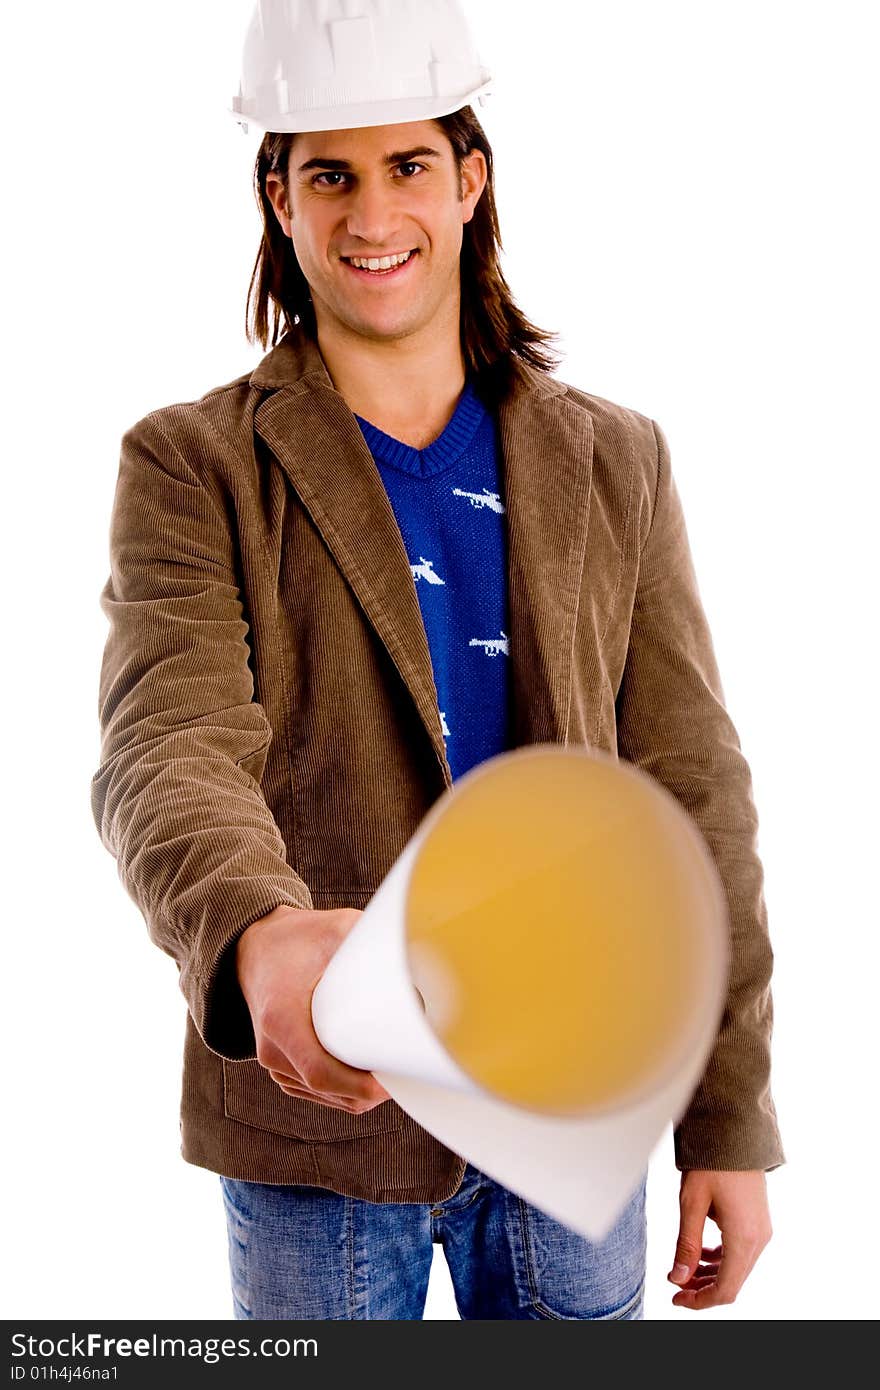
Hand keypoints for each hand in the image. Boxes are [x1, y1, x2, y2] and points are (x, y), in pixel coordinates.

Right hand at [236, 904, 391, 1113]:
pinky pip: (318, 1093)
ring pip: (328, 1098)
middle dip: (374, 1087)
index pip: (321, 1073)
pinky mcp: (280, 1068)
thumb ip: (371, 940)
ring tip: (392, 1063)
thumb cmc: (295, 938)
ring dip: (362, 1090)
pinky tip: (368, 1068)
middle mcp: (273, 1048)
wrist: (254, 948)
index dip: (362, 1086)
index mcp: (281, 1018)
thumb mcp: (334, 928)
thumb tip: (415, 954)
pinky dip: (346, 1089)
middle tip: (409, 1065)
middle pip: (332, 1091)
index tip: (396, 1077)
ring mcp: (274, 1062)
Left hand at [667, 1170, 772, 1309]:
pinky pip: (741, 1252)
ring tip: (683, 1269)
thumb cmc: (712, 1163)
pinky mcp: (758, 1222)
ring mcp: (761, 1231)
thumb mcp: (692, 1204)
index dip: (699, 1301)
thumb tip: (678, 1278)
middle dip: (702, 1288)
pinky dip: (720, 1259)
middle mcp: (759, 1239)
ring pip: (737, 1269)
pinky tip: (700, 1253)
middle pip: (732, 1282)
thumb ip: (686, 1244)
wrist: (735, 1133)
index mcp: (744, 1238)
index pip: (725, 1290)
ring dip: (711, 1274)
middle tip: (675, 1284)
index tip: (676, 1297)